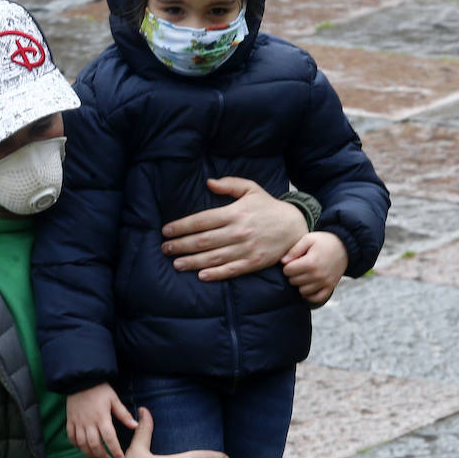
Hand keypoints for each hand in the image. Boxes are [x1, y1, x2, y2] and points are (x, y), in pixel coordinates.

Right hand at [67, 382, 137, 457]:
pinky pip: (71, 438)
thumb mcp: (114, 399)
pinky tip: (83, 449)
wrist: (80, 380)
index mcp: (102, 417)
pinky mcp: (70, 421)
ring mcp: (78, 423)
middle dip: (102, 456)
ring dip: (90, 454)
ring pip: (82, 444)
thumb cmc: (99, 389)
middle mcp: (89, 422)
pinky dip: (77, 446)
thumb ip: (123, 414)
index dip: (115, 451)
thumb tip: (135, 426)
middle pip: (94, 445)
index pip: (109, 439)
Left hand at [161, 177, 308, 281]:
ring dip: (192, 261)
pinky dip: (215, 274)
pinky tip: (201, 275)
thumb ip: (229, 184)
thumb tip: (208, 182)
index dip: (181, 226)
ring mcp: (245, 249)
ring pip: (213, 257)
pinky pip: (231, 270)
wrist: (294, 226)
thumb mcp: (251, 189)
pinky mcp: (253, 262)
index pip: (201, 220)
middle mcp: (237, 231)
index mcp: (234, 213)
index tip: (166, 231)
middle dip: (181, 245)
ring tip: (176, 264)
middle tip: (165, 248)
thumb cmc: (268, 207)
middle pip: (203, 240)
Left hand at [282, 231, 348, 304]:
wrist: (345, 246)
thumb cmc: (324, 241)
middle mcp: (317, 275)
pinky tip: (308, 286)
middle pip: (293, 281)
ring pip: (302, 291)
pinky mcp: (330, 287)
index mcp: (310, 262)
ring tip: (304, 275)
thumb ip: (294, 250)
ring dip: (300, 284)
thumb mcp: (309, 239)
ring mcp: (325, 282)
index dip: (287, 265)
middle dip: (293, 274)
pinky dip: (310, 295)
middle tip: (299, 267)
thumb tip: (283, 262)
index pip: (287, 271)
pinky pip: (316, 298)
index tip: (293, 261)